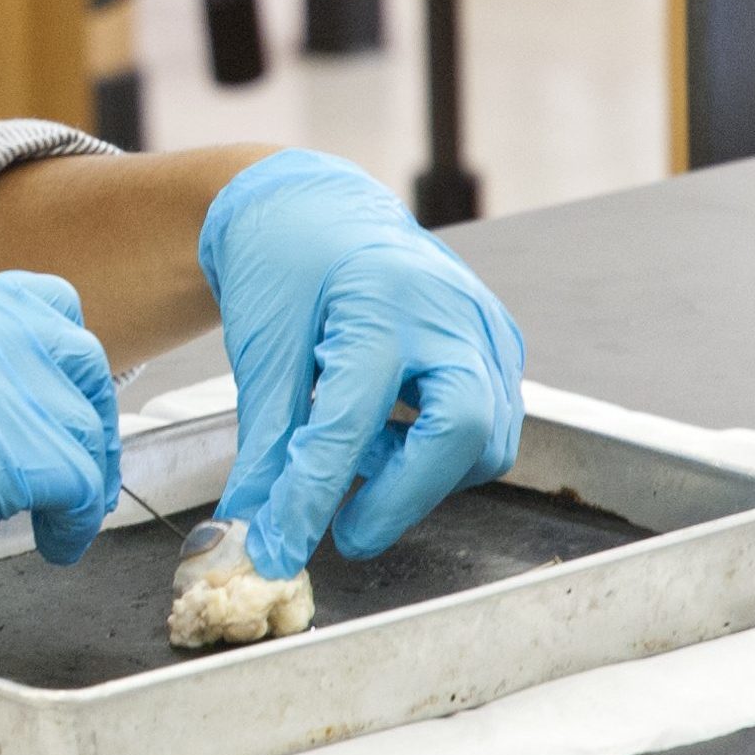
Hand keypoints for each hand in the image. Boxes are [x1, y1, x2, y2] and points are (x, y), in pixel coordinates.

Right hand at [0, 273, 119, 645]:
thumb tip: (35, 403)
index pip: (46, 303)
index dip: (65, 367)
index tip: (64, 413)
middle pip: (79, 358)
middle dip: (89, 422)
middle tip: (79, 477)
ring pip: (82, 428)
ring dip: (82, 482)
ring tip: (56, 522)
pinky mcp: (1, 445)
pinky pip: (76, 482)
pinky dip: (73, 523)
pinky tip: (49, 543)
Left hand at [201, 150, 525, 577]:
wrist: (316, 206)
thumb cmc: (284, 263)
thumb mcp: (262, 348)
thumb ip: (266, 443)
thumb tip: (255, 525)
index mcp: (379, 301)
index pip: (351, 423)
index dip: (313, 497)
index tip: (279, 548)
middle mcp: (450, 312)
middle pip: (464, 433)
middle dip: (404, 496)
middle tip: (344, 530)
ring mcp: (486, 326)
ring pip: (487, 440)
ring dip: (420, 473)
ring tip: (353, 454)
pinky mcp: (499, 344)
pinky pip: (490, 421)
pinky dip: (438, 449)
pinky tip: (385, 432)